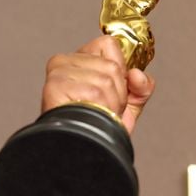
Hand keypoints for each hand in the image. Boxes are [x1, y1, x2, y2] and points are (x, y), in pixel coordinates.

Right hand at [41, 36, 155, 134]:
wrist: (83, 151)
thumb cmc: (98, 129)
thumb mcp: (127, 106)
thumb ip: (140, 87)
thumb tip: (138, 75)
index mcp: (80, 60)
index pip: (109, 45)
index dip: (120, 71)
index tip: (113, 90)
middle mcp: (65, 62)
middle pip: (112, 66)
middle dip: (117, 95)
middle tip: (103, 109)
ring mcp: (58, 73)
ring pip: (105, 80)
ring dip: (109, 105)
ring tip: (96, 114)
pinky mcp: (55, 87)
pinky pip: (94, 92)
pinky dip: (99, 110)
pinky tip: (88, 116)